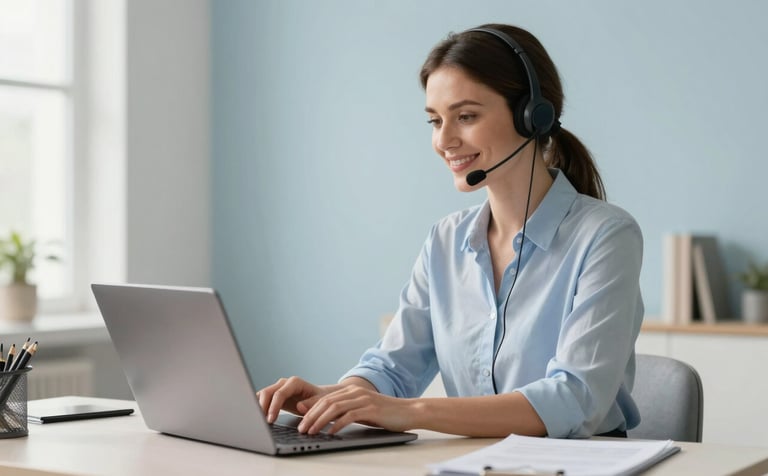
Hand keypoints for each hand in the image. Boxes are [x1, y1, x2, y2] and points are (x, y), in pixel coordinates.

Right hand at [257, 376, 331, 423]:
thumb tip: (300, 406)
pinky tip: (257, 419)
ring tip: (256, 422)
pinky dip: (258, 408)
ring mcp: (277, 388)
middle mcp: (284, 383)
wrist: (318, 398)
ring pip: (262, 395)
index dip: (273, 407)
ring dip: (257, 407)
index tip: (270, 420)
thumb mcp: (320, 402)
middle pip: (267, 393)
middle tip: (261, 423)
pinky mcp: (273, 396)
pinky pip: (262, 400)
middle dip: (262, 408)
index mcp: (294, 383)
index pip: (280, 394)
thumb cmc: (320, 400)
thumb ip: (311, 403)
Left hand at [296, 385, 414, 434]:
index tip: (299, 418)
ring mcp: (363, 399)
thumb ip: (346, 411)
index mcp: (351, 390)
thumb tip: (326, 420)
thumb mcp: (362, 410)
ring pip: (334, 408)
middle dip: (311, 415)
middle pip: (326, 402)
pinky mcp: (370, 408)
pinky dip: (337, 425)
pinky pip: (349, 416)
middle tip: (301, 428)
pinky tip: (330, 432)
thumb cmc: (385, 414)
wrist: (409, 411)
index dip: (310, 408)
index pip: (325, 398)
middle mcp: (355, 392)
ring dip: (319, 420)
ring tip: (311, 431)